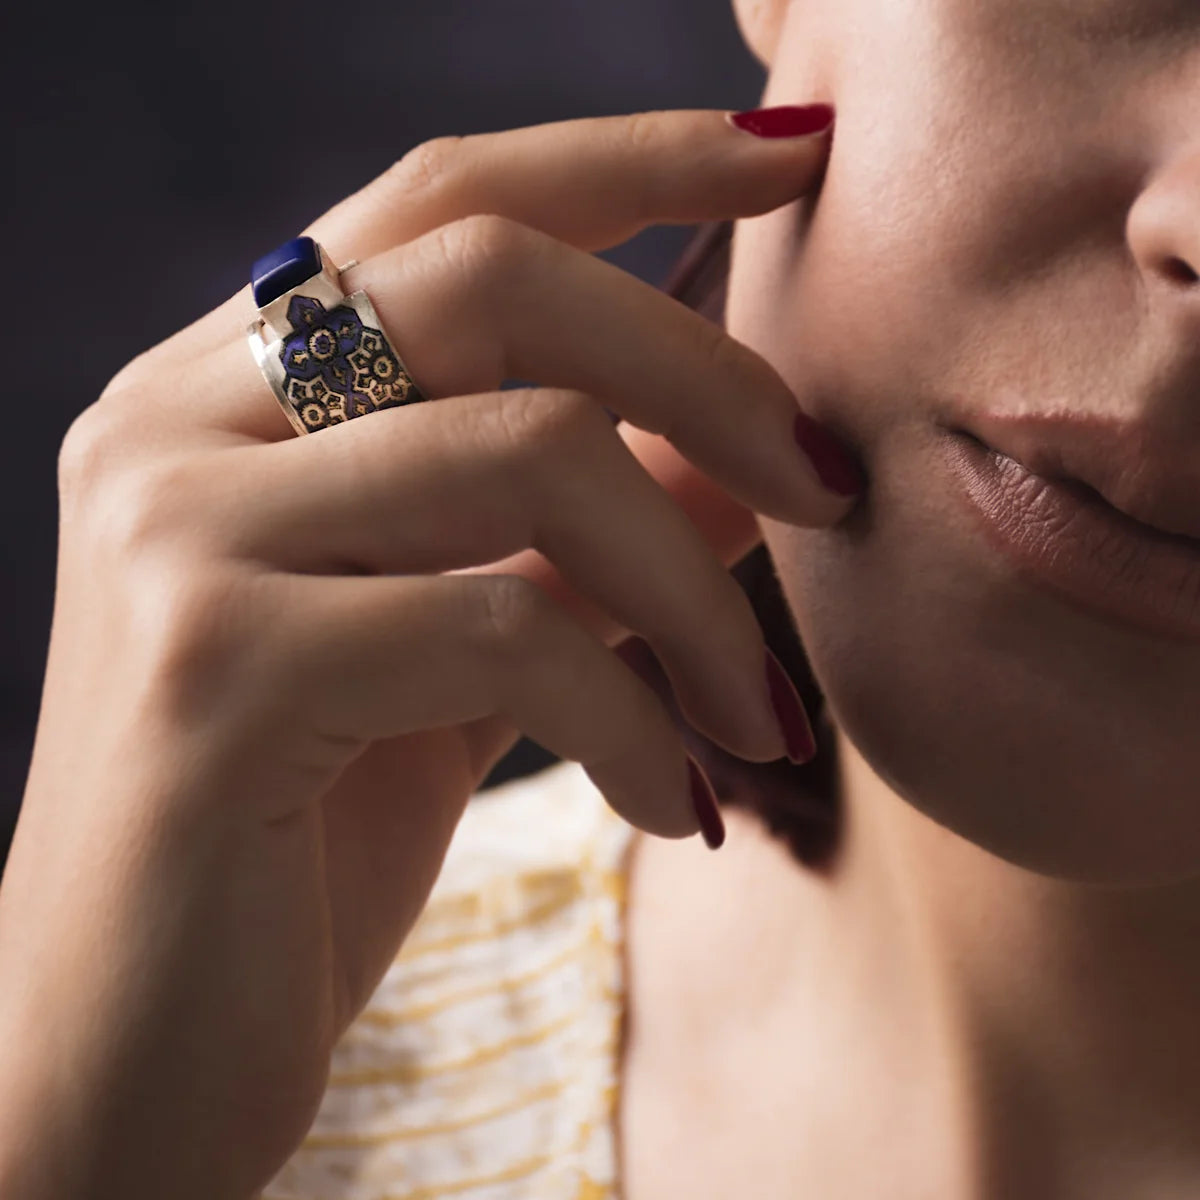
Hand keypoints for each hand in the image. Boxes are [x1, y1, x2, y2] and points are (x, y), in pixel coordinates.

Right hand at [0, 106, 852, 1198]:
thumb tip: (751, 445)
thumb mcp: (472, 655)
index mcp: (223, 393)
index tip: (789, 157)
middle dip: (706, 371)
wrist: (135, 1048)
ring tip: (761, 720)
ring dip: (698, 594)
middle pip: (495, 275)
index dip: (628, 152)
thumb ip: (588, 532)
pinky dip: (635, 720)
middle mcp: (172, 423)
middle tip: (829, 491)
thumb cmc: (304, 840)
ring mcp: (175, 535)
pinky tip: (674, 810)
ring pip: (528, 453)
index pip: (442, 199)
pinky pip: (503, 630)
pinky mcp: (209, 669)